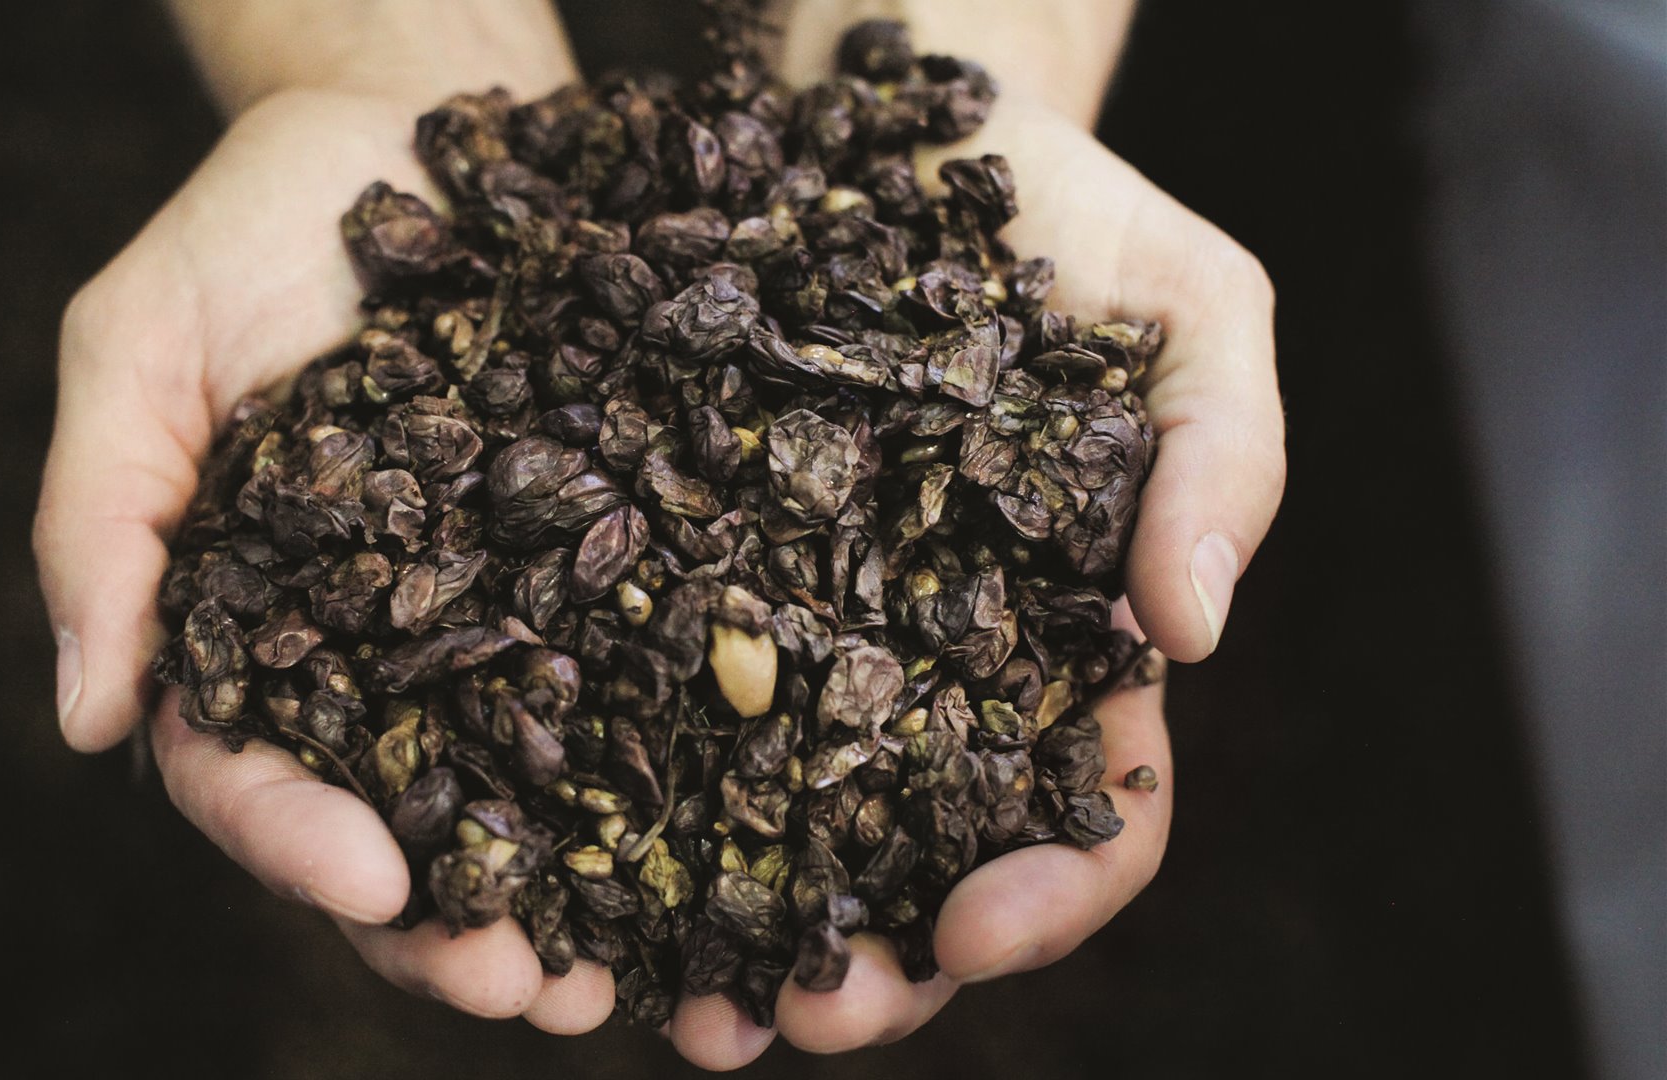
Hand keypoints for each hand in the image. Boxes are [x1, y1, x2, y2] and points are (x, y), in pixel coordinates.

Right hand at [33, 88, 615, 1032]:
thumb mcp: (139, 346)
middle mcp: (375, 653)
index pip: (249, 768)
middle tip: (523, 986)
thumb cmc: (256, 228)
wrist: (416, 132)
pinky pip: (635, 685)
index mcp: (251, 625)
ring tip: (620, 975)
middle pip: (397, 823)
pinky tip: (718, 843)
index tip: (370, 877)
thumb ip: (103, 519)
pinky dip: (666, 778)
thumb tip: (84, 718)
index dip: (297, 838)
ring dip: (567, 897)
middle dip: (448, 923)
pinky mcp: (604, 570)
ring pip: (523, 795)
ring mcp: (496, 623)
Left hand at [661, 76, 1283, 1073]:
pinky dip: (623, 800)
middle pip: (920, 862)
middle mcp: (936, 672)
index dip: (1049, 891)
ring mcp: (810, 633)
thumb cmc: (1072, 219)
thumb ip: (1224, 465)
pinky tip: (566, 867)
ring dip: (734, 933)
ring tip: (676, 1011)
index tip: (972, 929)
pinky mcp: (691, 573)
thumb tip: (1192, 632)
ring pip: (779, 824)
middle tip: (805, 1020)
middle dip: (874, 964)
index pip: (1092, 810)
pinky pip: (655, 700)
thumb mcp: (1195, 317)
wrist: (895, 120)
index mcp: (1069, 648)